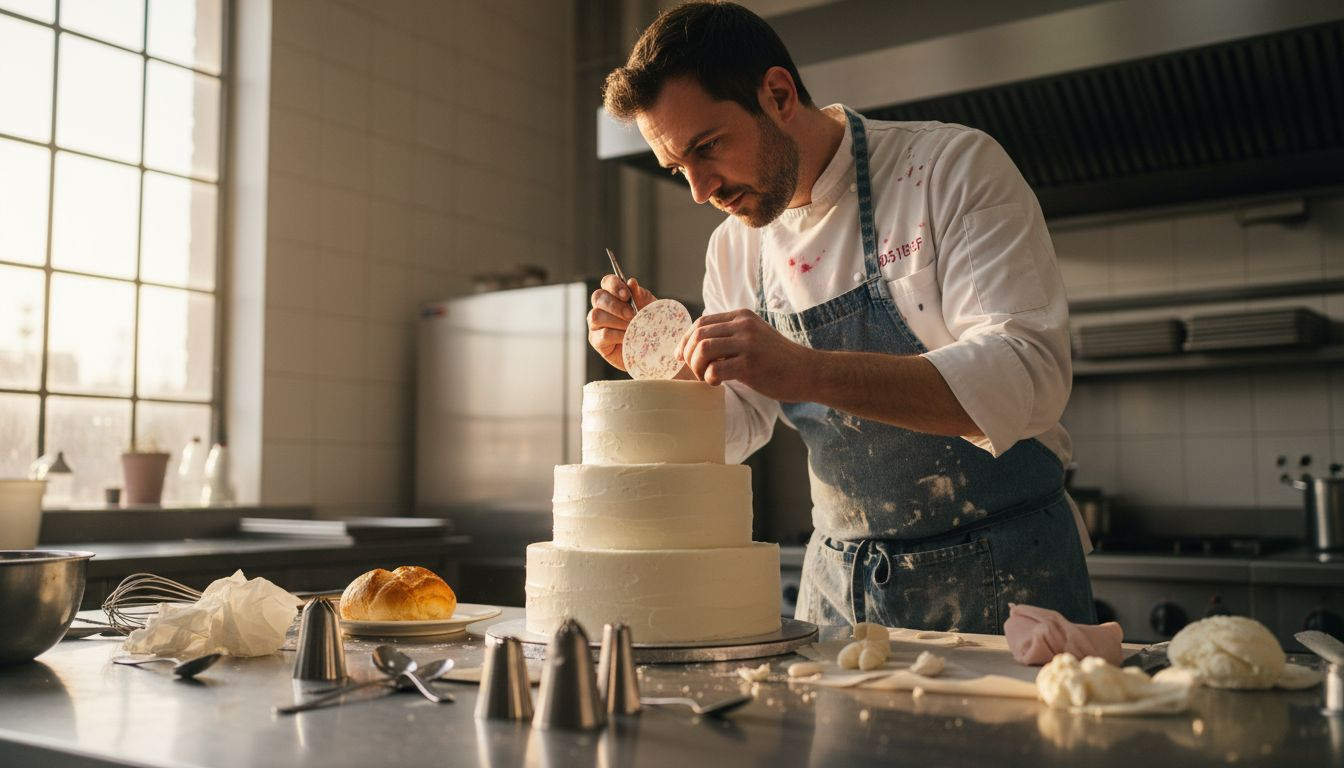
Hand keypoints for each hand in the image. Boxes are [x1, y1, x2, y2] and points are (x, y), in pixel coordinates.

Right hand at [587, 274, 657, 369]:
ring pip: (596, 316)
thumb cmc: (648, 324)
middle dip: (616, 306)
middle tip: (632, 314)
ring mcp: (596, 324)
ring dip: (616, 321)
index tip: (627, 295)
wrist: (651, 348)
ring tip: (631, 327)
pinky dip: (617, 335)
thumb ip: (639, 295)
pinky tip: (628, 338)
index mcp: (613, 294)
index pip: (607, 282)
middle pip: (598, 297)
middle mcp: (601, 307)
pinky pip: (602, 334)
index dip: (614, 285)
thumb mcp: (648, 307)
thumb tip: (631, 282)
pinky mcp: (596, 340)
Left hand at [675, 309, 815, 400]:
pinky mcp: (750, 363)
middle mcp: (743, 325)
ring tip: (706, 377)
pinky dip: (709, 378)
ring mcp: (747, 343)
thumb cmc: (778, 361)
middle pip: (698, 334)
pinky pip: (715, 369)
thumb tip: (699, 346)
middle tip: (696, 372)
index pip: (701, 322)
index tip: (681, 357)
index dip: (686, 340)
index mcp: (741, 317)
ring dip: (697, 366)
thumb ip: (732, 336)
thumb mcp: (755, 337)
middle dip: (689, 355)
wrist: (808, 372)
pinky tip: (718, 384)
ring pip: (702, 348)